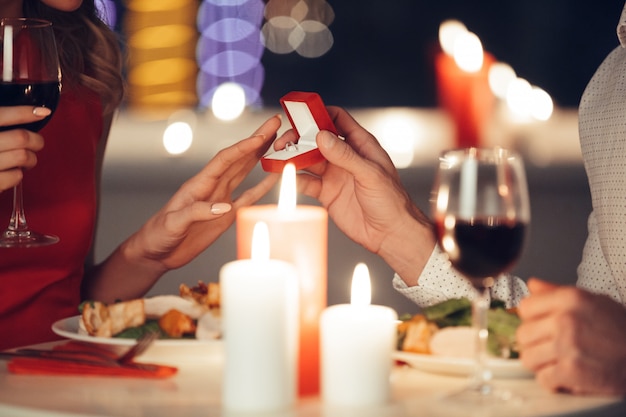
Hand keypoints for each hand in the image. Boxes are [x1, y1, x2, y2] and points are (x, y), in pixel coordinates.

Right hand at [0, 106, 50, 191]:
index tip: (42, 112)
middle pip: (21, 137)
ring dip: (31, 158)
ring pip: (23, 156)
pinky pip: (16, 176)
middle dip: (36, 140)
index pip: (1, 114)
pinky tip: (11, 172)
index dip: (25, 112)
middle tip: (36, 143)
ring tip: (26, 159)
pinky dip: (18, 174)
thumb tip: (25, 115)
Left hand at [124, 114, 281, 271]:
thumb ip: (196, 212)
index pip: (224, 160)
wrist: (156, 251)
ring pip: (245, 172)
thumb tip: (225, 206)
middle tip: (274, 123)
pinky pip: (247, 197)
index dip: (242, 148)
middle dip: (257, 140)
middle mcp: (212, 187)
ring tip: (277, 142)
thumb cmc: (158, 234)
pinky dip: (262, 187)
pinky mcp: (226, 216)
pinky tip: (273, 178)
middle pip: (239, 158)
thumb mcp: (173, 222)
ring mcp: (220, 199)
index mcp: (199, 184)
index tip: (260, 137)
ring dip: (260, 156)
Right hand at [273, 106, 435, 283]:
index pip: (337, 119)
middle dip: (299, 138)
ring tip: (279, 158)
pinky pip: (306, 182)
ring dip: (293, 158)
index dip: (319, 114)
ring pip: (308, 160)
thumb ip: (346, 156)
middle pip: (316, 139)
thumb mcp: (370, 174)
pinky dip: (294, 179)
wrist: (390, 234)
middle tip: (284, 142)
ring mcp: (334, 175)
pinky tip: (286, 178)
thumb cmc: (391, 201)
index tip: (301, 113)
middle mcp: (345, 157)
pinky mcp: (326, 193)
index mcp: (360, 145)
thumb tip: (322, 137)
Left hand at [516, 278, 625, 394]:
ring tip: (558, 361)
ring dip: (542, 363)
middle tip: (551, 346)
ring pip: (528, 358)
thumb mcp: (595, 301)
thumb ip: (557, 292)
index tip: (541, 325)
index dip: (532, 319)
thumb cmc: (623, 330)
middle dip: (535, 343)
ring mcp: (567, 346)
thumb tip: (532, 285)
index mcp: (570, 299)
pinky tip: (566, 375)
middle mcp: (566, 320)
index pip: (525, 307)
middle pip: (523, 334)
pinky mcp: (572, 372)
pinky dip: (553, 381)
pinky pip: (543, 378)